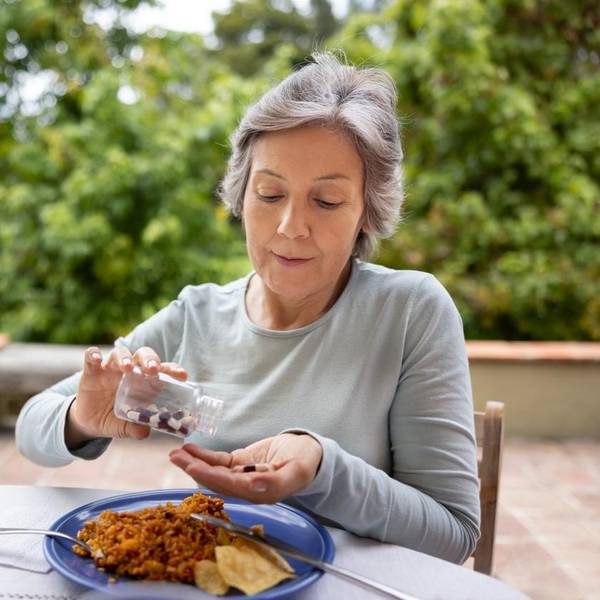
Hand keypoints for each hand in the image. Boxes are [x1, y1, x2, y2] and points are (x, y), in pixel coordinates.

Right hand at [65, 345, 187, 447]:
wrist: (91, 422)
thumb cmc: (116, 419)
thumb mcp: (126, 427)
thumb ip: (136, 429)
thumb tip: (146, 432)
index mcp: (145, 381)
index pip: (163, 370)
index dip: (173, 370)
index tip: (182, 376)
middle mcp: (130, 371)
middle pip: (143, 355)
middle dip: (150, 359)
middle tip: (152, 370)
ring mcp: (111, 369)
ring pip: (120, 353)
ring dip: (125, 358)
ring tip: (126, 368)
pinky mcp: (92, 371)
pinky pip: (91, 357)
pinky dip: (94, 355)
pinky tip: (97, 360)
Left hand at [169, 433, 322, 503]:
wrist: (307, 452)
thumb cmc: (306, 462)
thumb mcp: (297, 471)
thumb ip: (276, 481)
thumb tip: (254, 486)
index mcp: (261, 493)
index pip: (232, 486)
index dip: (213, 478)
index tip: (195, 468)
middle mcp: (247, 488)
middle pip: (217, 480)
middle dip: (196, 469)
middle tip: (177, 458)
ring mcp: (241, 476)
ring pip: (214, 471)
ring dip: (194, 462)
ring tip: (176, 453)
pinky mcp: (238, 464)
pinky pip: (218, 460)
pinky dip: (203, 455)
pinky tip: (190, 448)